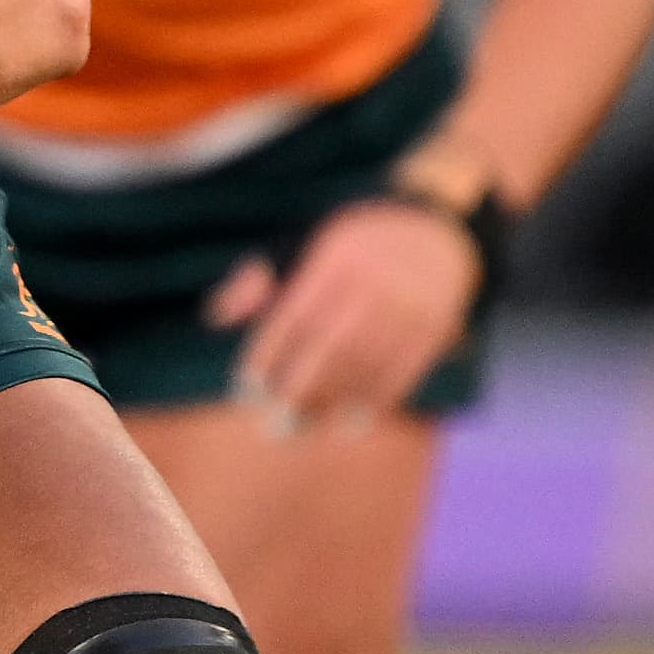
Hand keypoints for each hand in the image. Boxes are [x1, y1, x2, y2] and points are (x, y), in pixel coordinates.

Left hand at [204, 197, 478, 432]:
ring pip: (365, 361)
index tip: (245, 389)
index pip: (294, 313)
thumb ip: (258, 278)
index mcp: (334, 254)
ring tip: (304, 428)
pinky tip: (350, 423)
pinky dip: (376, 399)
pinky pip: (404, 368)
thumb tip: (215, 316)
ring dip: (332, 401)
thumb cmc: (351, 244)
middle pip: (329, 342)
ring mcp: (409, 299)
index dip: (267, 354)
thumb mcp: (302, 243)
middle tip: (272, 425)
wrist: (435, 225)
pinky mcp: (437, 321)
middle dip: (298, 387)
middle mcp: (374, 276)